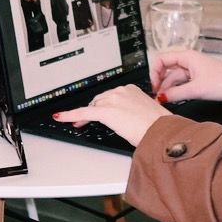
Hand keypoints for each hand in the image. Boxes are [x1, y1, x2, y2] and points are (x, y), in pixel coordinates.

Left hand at [53, 85, 171, 146]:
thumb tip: (127, 120)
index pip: (110, 96)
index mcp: (131, 90)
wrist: (160, 131)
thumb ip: (133, 112)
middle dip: (93, 110)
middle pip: (99, 100)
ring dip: (86, 115)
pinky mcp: (105, 111)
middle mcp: (121, 91)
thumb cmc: (157, 126)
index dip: (100, 104)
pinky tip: (61, 117)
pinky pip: (83, 112)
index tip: (96, 109)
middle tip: (85, 121)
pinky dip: (70, 115)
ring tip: (80, 124)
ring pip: (93, 106)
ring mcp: (113, 100)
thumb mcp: (145, 114)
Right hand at [151, 50, 221, 104]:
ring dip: (167, 89)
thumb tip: (161, 97)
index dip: (155, 72)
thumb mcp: (196, 89)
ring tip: (163, 100)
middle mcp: (189, 62)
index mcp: (187, 57)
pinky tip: (172, 99)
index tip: (154, 86)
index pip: (162, 59)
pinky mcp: (198, 81)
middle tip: (156, 95)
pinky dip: (176, 92)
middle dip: (160, 81)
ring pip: (174, 79)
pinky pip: (182, 85)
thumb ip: (175, 93)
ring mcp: (193, 72)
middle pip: (166, 69)